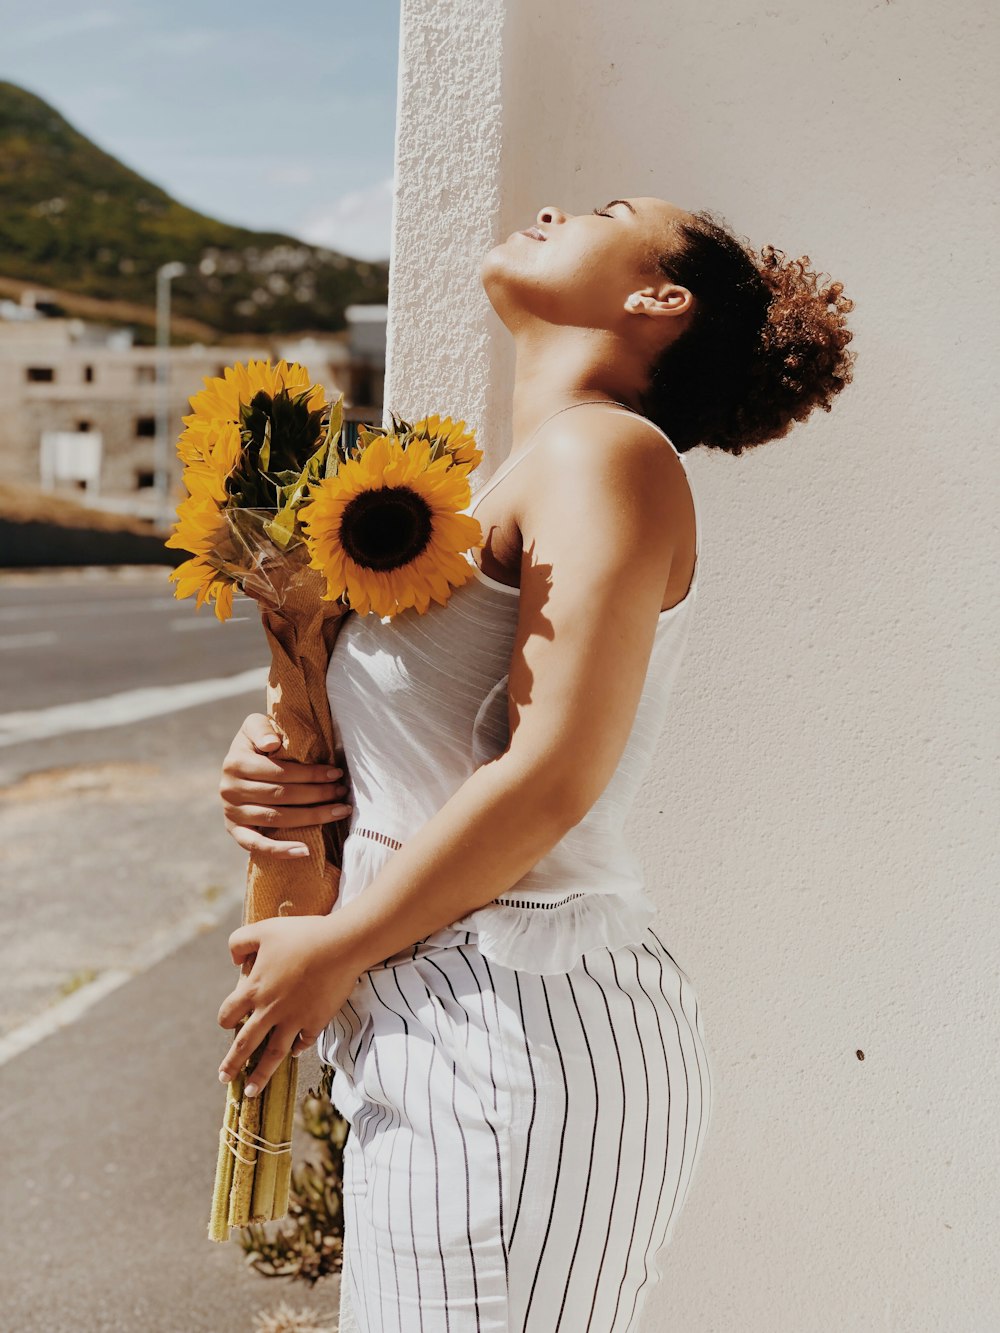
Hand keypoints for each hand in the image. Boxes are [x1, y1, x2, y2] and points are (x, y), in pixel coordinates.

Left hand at [216, 914, 361, 1092]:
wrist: (341, 946)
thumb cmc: (301, 935)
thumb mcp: (263, 930)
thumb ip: (239, 942)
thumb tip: (234, 962)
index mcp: (254, 990)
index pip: (228, 1014)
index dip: (225, 1019)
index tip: (226, 1024)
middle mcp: (270, 1011)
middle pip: (245, 1044)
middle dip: (232, 1064)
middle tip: (224, 1079)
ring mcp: (294, 1020)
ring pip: (272, 1055)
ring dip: (260, 1075)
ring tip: (251, 1092)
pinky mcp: (316, 1021)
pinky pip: (303, 1042)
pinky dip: (297, 1049)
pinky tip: (294, 1053)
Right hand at [219, 713, 352, 857]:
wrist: (239, 764)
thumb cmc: (256, 743)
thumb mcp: (255, 725)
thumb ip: (261, 728)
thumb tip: (271, 744)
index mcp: (235, 763)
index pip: (280, 772)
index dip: (311, 774)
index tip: (336, 773)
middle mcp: (230, 789)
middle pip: (282, 795)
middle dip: (317, 794)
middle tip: (342, 791)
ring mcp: (232, 812)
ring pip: (277, 818)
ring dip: (312, 817)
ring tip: (339, 811)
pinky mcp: (235, 831)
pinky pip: (257, 845)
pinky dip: (281, 850)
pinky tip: (305, 851)